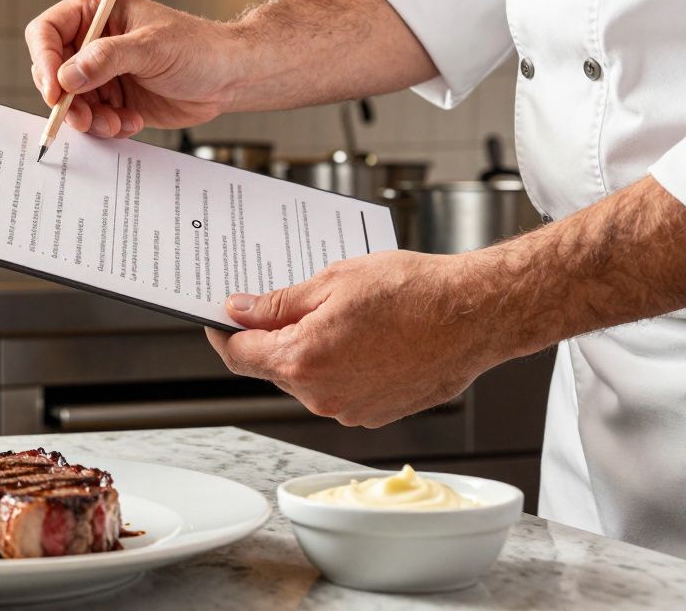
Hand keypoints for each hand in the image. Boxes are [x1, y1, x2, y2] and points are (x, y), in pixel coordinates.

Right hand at [24, 0, 241, 137]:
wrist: (228, 78)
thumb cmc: (197, 48)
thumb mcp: (152, 48)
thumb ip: (107, 59)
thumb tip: (66, 76)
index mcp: (96, 12)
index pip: (47, 32)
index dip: (44, 61)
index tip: (55, 91)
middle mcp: (92, 42)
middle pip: (52, 73)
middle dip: (66, 100)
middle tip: (85, 118)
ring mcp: (101, 73)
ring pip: (70, 102)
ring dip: (89, 119)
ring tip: (117, 122)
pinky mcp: (113, 100)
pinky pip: (92, 119)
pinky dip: (107, 127)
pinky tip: (132, 122)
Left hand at [205, 250, 505, 427]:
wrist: (476, 315)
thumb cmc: (414, 292)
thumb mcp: (333, 281)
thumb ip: (278, 304)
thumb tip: (239, 311)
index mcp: (302, 358)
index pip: (238, 355)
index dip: (223, 334)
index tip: (220, 318)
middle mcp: (321, 394)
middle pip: (272, 368)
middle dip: (271, 338)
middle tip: (285, 304)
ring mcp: (348, 410)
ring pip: (305, 380)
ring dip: (307, 352)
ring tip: (339, 316)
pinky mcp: (373, 414)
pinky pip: (337, 390)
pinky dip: (337, 367)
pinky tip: (362, 339)